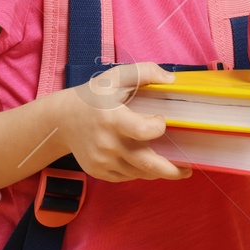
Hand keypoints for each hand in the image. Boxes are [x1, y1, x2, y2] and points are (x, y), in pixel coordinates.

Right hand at [55, 62, 191, 182]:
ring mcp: (102, 161)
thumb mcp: (115, 77)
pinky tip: (144, 161)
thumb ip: (144, 72)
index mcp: (112, 118)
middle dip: (172, 170)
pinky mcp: (99, 172)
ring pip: (139, 173)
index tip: (161, 120)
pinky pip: (126, 176)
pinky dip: (139, 171)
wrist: (61, 120)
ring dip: (157, 170)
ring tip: (172, 166)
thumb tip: (171, 80)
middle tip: (188, 169)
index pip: (144, 132)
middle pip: (146, 164)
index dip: (158, 127)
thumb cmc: (93, 96)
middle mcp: (107, 143)